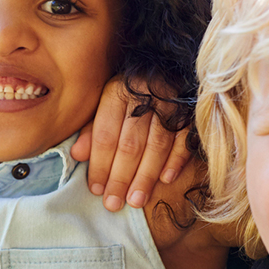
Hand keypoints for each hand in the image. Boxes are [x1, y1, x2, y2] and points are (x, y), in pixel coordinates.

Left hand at [70, 77, 191, 211]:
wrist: (169, 65)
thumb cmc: (130, 90)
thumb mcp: (105, 101)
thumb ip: (93, 129)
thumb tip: (77, 155)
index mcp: (118, 93)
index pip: (106, 135)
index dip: (100, 164)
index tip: (96, 189)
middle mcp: (144, 97)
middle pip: (131, 144)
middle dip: (121, 177)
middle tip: (113, 204)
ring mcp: (170, 105)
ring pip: (157, 146)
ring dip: (145, 176)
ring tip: (136, 201)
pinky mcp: (191, 111)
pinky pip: (184, 139)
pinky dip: (176, 160)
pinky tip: (166, 180)